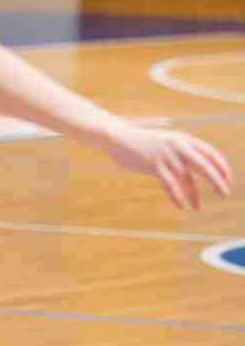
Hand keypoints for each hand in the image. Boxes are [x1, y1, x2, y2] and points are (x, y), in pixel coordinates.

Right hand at [104, 125, 230, 210]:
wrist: (117, 136)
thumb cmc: (143, 142)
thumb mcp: (167, 143)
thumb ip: (183, 154)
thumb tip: (202, 171)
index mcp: (184, 139)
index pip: (210, 153)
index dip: (222, 166)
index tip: (228, 179)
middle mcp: (178, 146)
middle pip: (204, 166)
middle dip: (217, 181)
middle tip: (225, 194)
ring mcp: (166, 155)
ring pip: (187, 179)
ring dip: (195, 195)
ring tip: (198, 208)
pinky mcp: (153, 165)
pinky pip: (170, 184)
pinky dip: (177, 196)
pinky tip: (181, 206)